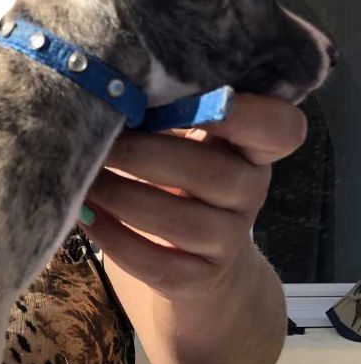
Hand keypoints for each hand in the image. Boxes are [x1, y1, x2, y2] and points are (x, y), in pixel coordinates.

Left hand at [80, 94, 306, 300]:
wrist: (196, 262)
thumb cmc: (180, 180)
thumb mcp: (188, 142)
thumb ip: (169, 113)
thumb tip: (110, 85)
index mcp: (253, 149)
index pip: (281, 128)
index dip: (243, 113)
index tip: (181, 100)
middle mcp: (251, 193)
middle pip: (214, 173)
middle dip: (145, 156)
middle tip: (97, 141)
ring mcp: (229, 241)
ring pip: (182, 221)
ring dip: (123, 197)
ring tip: (82, 180)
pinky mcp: (197, 278)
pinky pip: (156, 262)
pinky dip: (114, 239)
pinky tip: (85, 216)